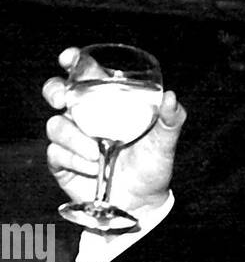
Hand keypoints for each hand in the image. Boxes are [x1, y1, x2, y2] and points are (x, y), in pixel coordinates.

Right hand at [43, 46, 186, 213]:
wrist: (143, 203)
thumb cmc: (152, 166)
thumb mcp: (164, 142)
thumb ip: (170, 119)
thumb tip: (171, 97)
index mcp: (106, 102)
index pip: (84, 74)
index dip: (73, 61)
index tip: (69, 59)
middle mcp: (84, 117)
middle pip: (56, 92)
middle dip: (55, 91)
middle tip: (62, 99)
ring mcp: (71, 139)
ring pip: (55, 125)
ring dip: (74, 138)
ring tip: (96, 153)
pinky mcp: (62, 163)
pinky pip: (56, 153)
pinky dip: (74, 159)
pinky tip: (93, 167)